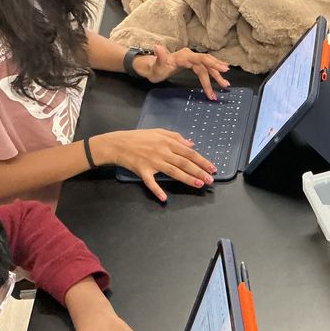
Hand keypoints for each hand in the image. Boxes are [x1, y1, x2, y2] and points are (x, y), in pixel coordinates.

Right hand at [91, 129, 215, 201]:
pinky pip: (150, 182)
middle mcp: (162, 152)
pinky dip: (157, 190)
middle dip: (199, 171)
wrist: (117, 144)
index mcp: (167, 142)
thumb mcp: (158, 132)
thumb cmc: (138, 137)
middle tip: (210, 179)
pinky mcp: (142, 171)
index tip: (212, 168)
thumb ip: (175, 137)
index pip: (189, 152)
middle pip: (184, 163)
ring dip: (187, 178)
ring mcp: (152, 162)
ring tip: (199, 184)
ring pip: (173, 171)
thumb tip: (191, 144)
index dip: (202, 160)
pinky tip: (164, 198)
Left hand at [138, 45, 230, 98]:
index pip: (201, 59)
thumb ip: (159, 57)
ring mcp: (191, 59)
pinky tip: (222, 70)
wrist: (152, 67)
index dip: (212, 64)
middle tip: (225, 85)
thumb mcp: (155, 66)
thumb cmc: (155, 69)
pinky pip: (205, 66)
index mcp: (183, 56)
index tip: (223, 70)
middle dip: (217, 74)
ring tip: (225, 85)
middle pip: (206, 64)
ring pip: (207, 67)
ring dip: (216, 75)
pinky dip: (213, 70)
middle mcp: (189, 55)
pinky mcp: (192, 63)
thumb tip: (157, 47)